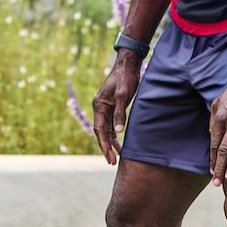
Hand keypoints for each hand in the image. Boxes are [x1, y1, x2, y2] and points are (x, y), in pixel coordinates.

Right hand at [90, 51, 142, 165]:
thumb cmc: (125, 78)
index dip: (104, 145)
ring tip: (116, 157)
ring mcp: (106, 107)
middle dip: (106, 147)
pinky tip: (119, 141)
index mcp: (99, 105)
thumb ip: (119, 113)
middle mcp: (100, 107)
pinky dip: (114, 134)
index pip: (99, 130)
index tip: (110, 158)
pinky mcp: (112, 106)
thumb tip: (118, 132)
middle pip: (101, 132)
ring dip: (110, 142)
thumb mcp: (123, 95)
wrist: (128, 64)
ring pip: (106, 129)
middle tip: (112, 162)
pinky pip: (111, 124)